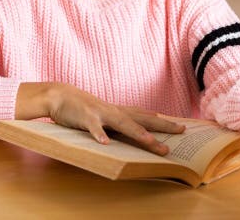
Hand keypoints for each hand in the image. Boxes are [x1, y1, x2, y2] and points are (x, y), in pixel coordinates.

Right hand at [16, 82, 185, 155]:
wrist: (58, 95)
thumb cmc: (81, 107)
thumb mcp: (102, 115)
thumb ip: (116, 123)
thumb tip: (133, 134)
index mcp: (118, 111)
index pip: (145, 116)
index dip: (163, 121)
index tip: (181, 126)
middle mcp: (113, 110)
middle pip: (141, 119)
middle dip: (161, 126)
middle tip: (180, 131)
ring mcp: (99, 113)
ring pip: (121, 123)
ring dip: (137, 132)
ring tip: (151, 142)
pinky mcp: (84, 117)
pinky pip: (92, 127)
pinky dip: (99, 134)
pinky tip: (105, 144)